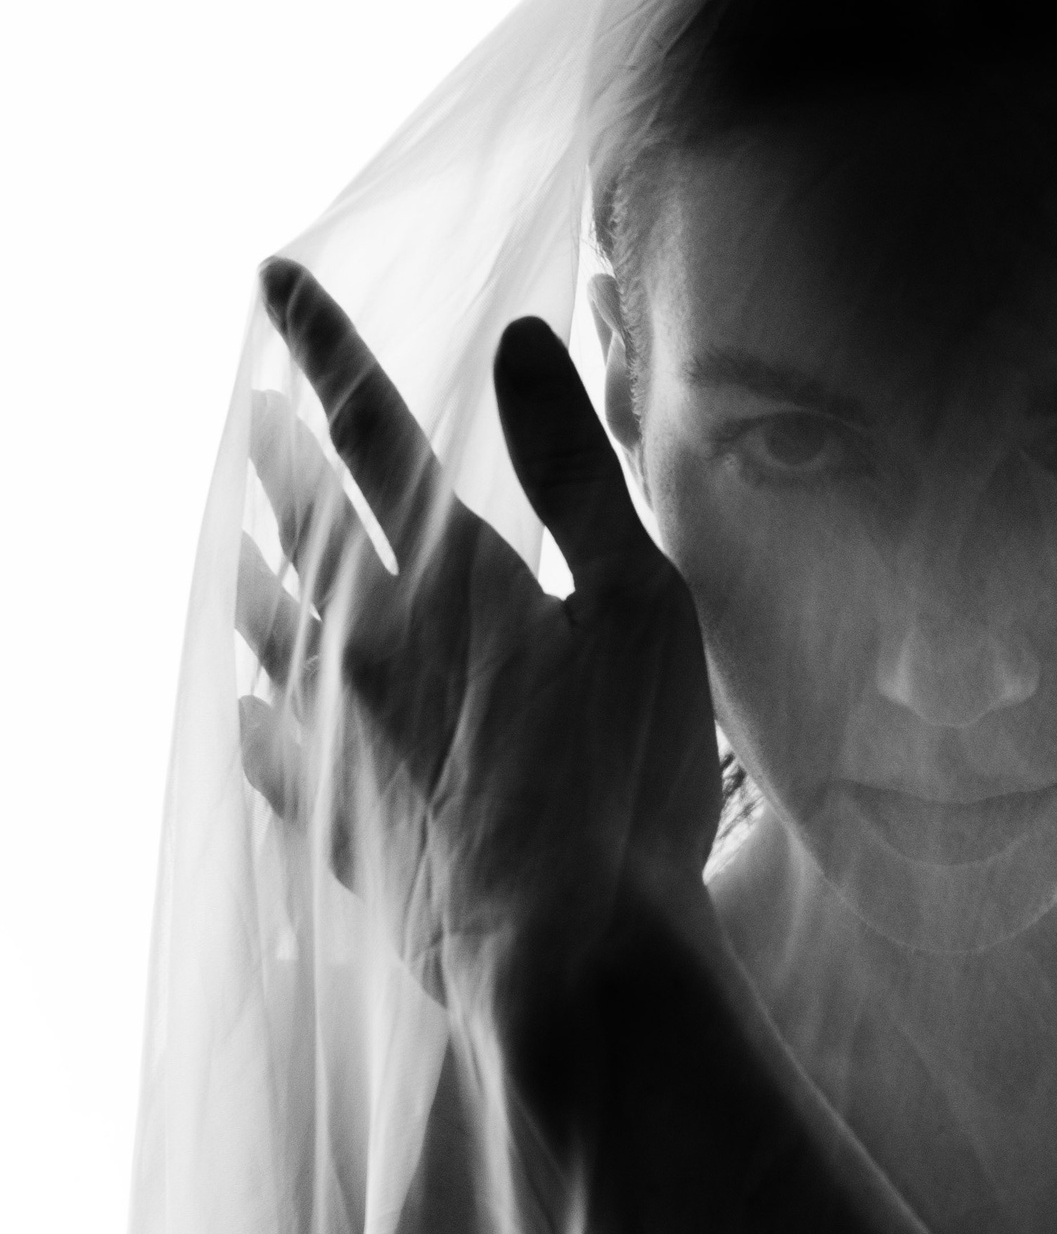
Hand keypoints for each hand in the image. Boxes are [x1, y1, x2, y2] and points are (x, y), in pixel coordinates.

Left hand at [236, 260, 719, 1003]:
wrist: (562, 954)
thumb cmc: (623, 777)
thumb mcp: (639, 603)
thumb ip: (576, 472)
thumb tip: (518, 341)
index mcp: (445, 574)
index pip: (367, 427)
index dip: (321, 343)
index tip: (271, 278)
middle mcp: (367, 641)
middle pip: (299, 522)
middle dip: (277, 456)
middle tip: (252, 411)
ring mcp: (340, 737)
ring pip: (267, 629)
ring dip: (253, 574)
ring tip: (240, 549)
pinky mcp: (335, 824)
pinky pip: (269, 747)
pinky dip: (255, 708)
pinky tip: (251, 707)